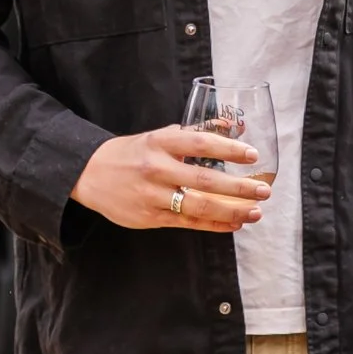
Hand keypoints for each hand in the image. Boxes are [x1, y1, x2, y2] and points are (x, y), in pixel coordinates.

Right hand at [73, 125, 272, 233]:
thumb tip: (230, 128)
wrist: (89, 174)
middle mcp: (157, 168)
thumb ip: (193, 134)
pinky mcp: (150, 217)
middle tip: (263, 190)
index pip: (201, 144)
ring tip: (255, 211)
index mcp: (160, 142)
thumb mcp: (158, 136)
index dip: (229, 150)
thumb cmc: (130, 153)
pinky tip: (233, 224)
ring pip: (198, 206)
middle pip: (205, 180)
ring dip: (231, 210)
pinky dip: (214, 225)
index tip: (252, 155)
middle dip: (238, 187)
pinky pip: (188, 222)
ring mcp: (153, 195)